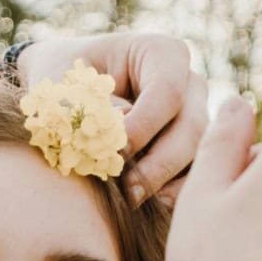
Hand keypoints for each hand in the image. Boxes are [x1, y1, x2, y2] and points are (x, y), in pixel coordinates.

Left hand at [15, 32, 206, 206]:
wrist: (65, 93)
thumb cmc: (63, 82)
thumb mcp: (64, 86)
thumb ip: (86, 106)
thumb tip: (115, 136)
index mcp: (162, 54)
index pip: (167, 92)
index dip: (143, 126)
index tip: (112, 153)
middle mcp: (189, 83)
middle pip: (192, 126)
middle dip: (159, 163)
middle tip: (127, 192)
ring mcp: (195, 116)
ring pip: (197, 153)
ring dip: (166, 180)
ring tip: (133, 201)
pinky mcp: (191, 147)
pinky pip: (195, 172)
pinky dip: (175, 191)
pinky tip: (149, 206)